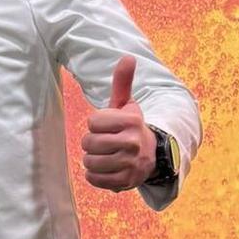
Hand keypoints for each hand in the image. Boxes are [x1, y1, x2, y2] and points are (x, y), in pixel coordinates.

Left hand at [81, 55, 155, 191]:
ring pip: (89, 162)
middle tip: (104, 142)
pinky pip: (94, 179)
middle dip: (91, 143)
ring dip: (91, 159)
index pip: (92, 122)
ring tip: (105, 156)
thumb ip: (122, 82)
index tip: (107, 126)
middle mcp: (134, 142)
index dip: (95, 124)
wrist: (149, 156)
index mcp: (132, 121)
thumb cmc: (129, 127)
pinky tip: (106, 169)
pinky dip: (94, 175)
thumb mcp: (126, 105)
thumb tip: (128, 56)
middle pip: (89, 143)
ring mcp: (131, 164)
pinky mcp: (126, 182)